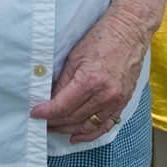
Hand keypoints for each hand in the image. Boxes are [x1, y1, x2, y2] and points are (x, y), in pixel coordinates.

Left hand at [31, 3, 152, 142]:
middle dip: (54, 122)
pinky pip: (106, 125)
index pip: (62, 106)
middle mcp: (105, 94)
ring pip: (87, 125)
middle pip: (73, 118)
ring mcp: (116, 100)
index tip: (35, 113)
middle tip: (42, 121)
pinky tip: (77, 136)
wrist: (131, 29)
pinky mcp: (123, 101)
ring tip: (55, 127)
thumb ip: (63, 81)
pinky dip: (90, 134)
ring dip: (69, 129)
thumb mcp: (75, 56)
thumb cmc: (103, 36)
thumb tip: (50, 99)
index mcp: (90, 80)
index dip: (45, 112)